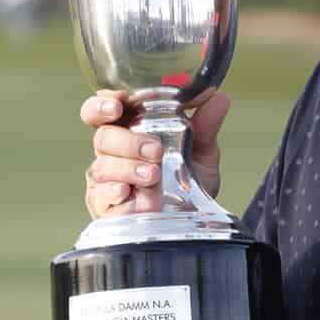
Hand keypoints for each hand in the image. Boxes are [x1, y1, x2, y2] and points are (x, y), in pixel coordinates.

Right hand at [79, 89, 231, 217]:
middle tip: (155, 150)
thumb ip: (206, 127)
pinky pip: (100, 197)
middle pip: (102, 137)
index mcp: (128, 130)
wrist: (189, 221)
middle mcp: (112, 153)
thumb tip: (219, 99)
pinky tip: (127, 192)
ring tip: (154, 176)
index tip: (118, 106)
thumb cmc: (186, 182)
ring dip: (129, 169)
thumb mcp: (202, 153)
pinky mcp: (104, 207)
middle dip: (128, 142)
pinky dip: (114, 192)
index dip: (102, 105)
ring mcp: (105, 180)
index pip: (101, 110)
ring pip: (102, 167)